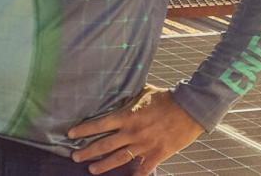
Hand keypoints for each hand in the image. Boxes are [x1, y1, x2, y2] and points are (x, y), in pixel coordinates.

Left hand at [69, 86, 203, 174]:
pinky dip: (135, 175)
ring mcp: (144, 145)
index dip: (83, 130)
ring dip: (103, 165)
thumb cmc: (165, 98)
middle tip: (75, 156)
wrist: (190, 108)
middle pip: (104, 145)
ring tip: (91, 170)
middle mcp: (132, 132)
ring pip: (119, 159)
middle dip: (87, 152)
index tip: (70, 134)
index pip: (98, 124)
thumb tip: (116, 94)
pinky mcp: (158, 154)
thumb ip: (128, 98)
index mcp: (126, 116)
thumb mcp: (142, 92)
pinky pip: (143, 169)